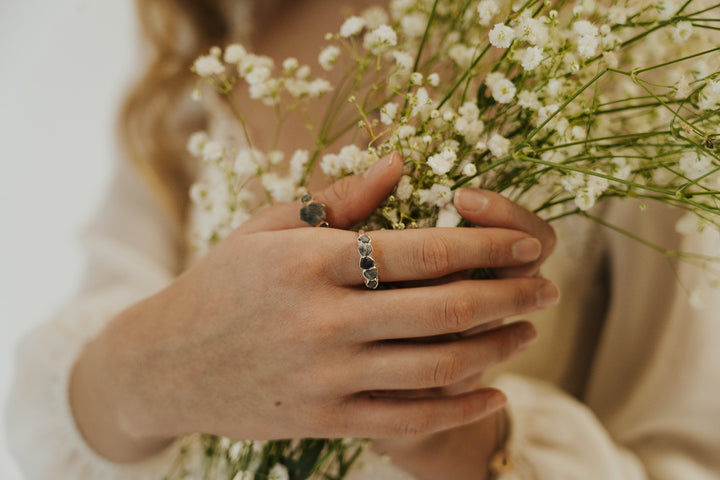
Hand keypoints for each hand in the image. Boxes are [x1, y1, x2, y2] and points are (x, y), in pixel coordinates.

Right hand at [70, 153, 558, 462]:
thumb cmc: (222, 282)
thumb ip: (337, 198)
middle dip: (509, 295)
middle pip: (443, 309)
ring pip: (437, 366)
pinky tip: (495, 392)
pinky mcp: (325, 419)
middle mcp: (323, 320)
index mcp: (311, 260)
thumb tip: (399, 164)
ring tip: (527, 331)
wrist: (168, 362)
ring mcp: (326, 377)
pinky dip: (461, 407)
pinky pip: (409, 419)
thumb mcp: (268, 227)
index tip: (526, 243)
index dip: (486, 243)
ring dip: (496, 348)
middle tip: (547, 288)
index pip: (421, 249)